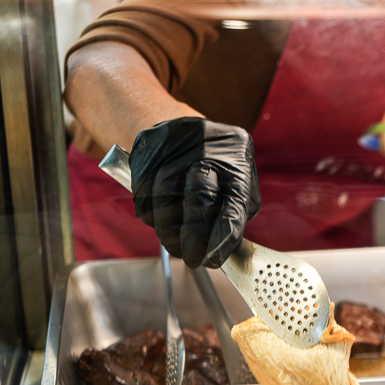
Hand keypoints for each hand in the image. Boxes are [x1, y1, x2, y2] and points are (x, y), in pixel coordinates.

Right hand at [130, 117, 259, 268]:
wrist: (183, 124)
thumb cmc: (219, 163)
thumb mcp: (240, 180)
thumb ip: (236, 212)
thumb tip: (225, 249)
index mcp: (237, 160)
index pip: (232, 206)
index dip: (222, 239)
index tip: (213, 261)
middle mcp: (207, 150)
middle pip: (197, 201)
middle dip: (194, 239)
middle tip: (193, 259)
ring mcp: (174, 149)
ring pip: (164, 202)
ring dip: (169, 233)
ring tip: (178, 247)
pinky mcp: (146, 152)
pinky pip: (144, 197)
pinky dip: (152, 217)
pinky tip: (162, 222)